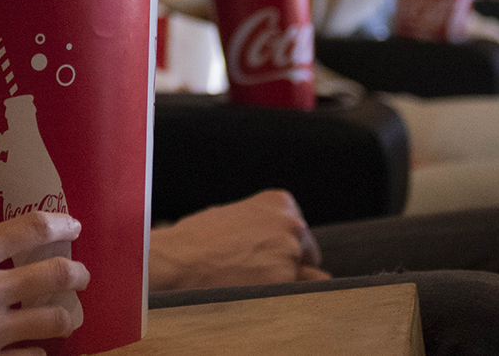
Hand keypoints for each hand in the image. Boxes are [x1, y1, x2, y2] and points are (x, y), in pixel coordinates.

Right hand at [0, 157, 88, 354]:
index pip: (32, 228)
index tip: (73, 226)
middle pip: (55, 276)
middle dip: (76, 273)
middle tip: (81, 274)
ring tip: (67, 313)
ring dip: (65, 315)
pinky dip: (37, 353)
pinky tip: (37, 350)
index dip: (61, 224)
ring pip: (51, 322)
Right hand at [149, 190, 328, 290]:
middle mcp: (291, 223)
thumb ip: (273, 235)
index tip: (258, 251)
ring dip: (280, 282)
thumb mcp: (237, 220)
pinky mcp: (284, 279)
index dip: (280, 248)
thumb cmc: (200, 238)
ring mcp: (289, 251)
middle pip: (306, 255)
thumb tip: (322, 274)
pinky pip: (292, 295)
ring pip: (301, 278)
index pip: (300, 233)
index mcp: (280, 202)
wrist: (177, 259)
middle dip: (286, 264)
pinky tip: (248, 288)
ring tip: (244, 276)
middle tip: (248, 266)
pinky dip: (274, 296)